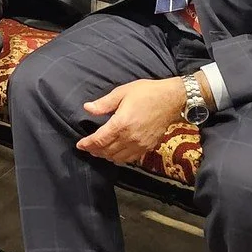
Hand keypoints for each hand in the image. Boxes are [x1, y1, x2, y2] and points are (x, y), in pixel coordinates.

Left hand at [77, 78, 191, 164]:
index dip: (88, 144)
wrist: (172, 99)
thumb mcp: (122, 92)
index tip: (80, 145)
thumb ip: (104, 103)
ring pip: (118, 158)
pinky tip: (116, 154)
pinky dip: (120, 158)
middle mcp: (130, 138)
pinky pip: (130, 158)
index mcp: (122, 124)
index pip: (100, 140)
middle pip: (107, 151)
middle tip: (87, 148)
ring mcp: (140, 144)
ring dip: (106, 156)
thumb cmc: (147, 92)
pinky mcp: (148, 147)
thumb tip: (87, 108)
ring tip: (99, 151)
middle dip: (94, 151)